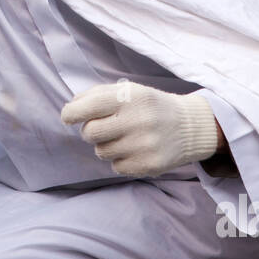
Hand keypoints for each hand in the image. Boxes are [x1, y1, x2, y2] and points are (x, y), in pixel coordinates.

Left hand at [61, 82, 225, 177]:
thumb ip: (96, 95)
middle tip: (105, 128)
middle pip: (89, 133)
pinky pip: (116, 167)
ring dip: (107, 146)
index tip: (68, 117)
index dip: (71, 114)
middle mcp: (137, 120)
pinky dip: (121, 160)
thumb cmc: (149, 106)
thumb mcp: (128, 91)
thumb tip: (70, 109)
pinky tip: (136, 150)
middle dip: (91, 131)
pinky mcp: (149, 164)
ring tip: (126, 137)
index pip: (88, 106)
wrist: (189, 126)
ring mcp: (144, 144)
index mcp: (130, 97)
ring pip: (101, 152)